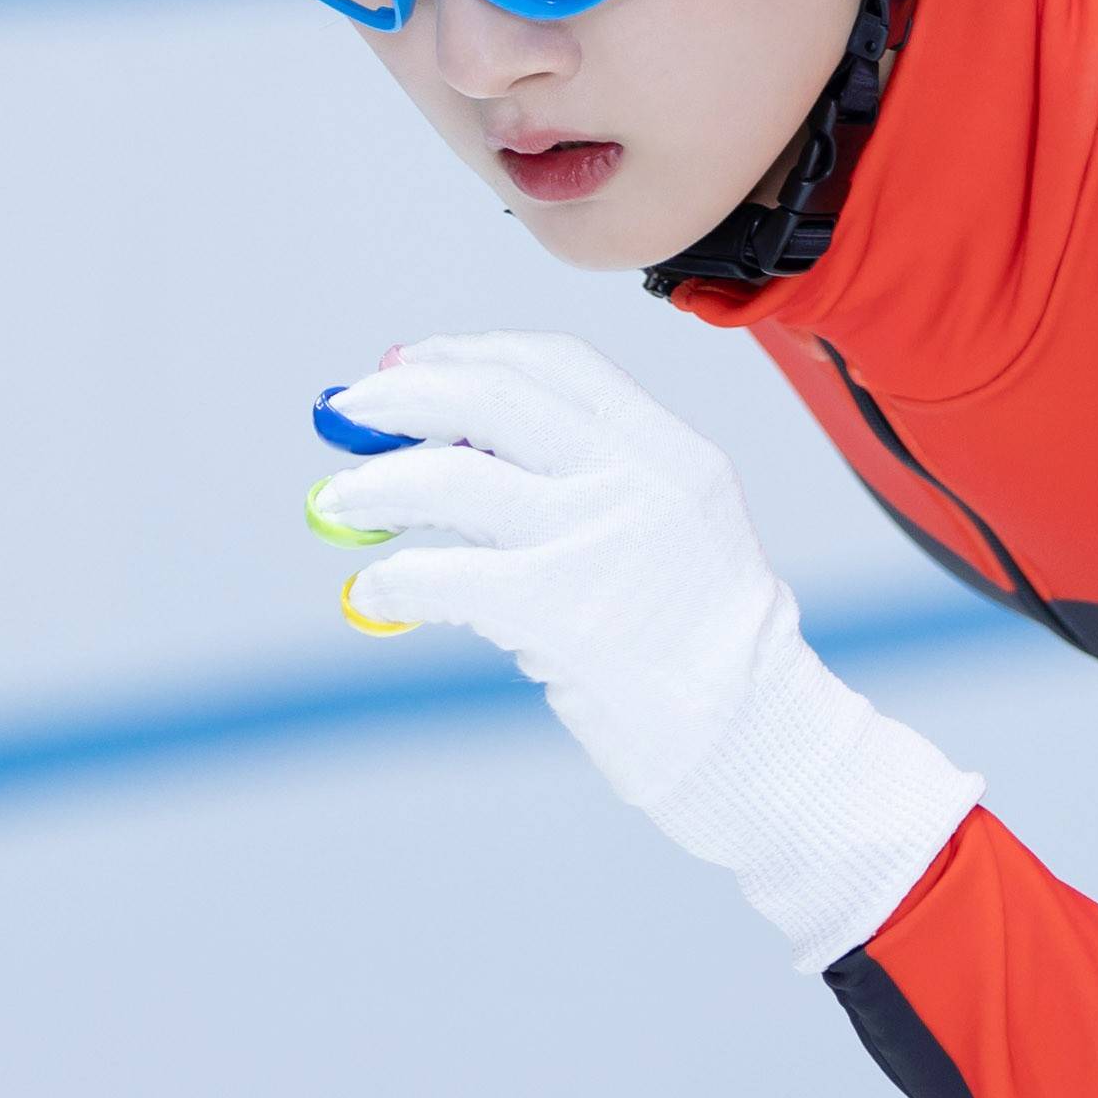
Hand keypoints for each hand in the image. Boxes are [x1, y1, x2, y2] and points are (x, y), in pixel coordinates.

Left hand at [312, 332, 981, 968]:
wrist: (760, 743)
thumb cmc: (700, 648)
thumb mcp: (668, 532)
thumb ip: (580, 487)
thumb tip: (452, 452)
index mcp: (671, 451)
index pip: (558, 365)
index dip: (470, 355)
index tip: (410, 363)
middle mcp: (639, 480)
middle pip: (495, 399)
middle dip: (406, 395)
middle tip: (346, 411)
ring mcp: (601, 542)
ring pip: (454, 480)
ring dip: (378, 485)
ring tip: (337, 502)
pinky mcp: (563, 614)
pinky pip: (446, 578)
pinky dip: (391, 579)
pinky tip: (372, 591)